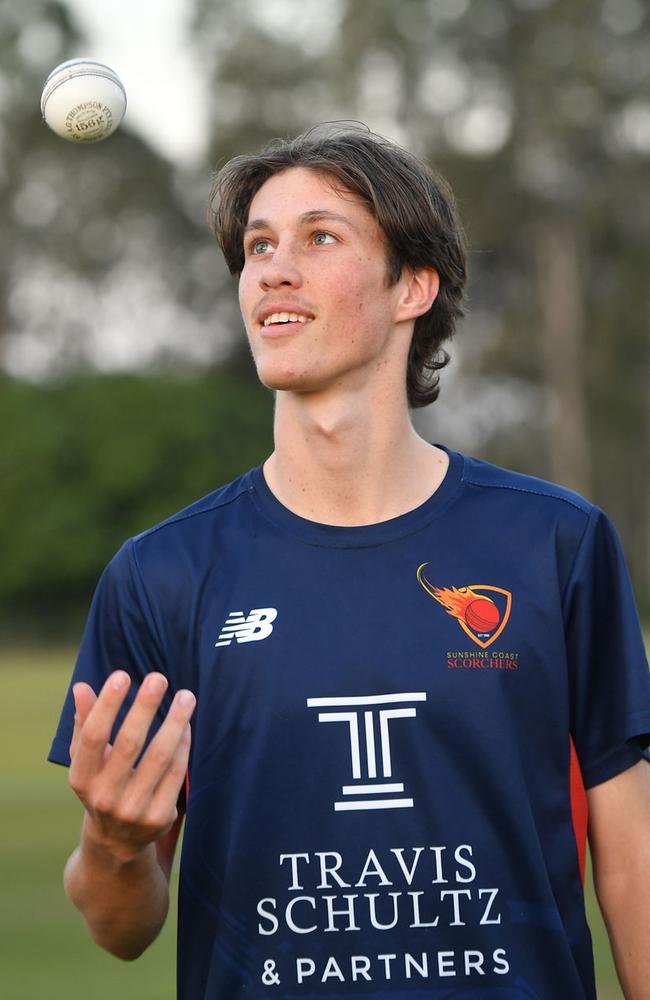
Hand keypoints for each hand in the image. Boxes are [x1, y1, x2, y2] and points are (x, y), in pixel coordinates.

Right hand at [69, 671, 195, 863]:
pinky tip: (187, 723)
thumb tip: (81, 687)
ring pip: (159, 756)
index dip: (107, 705)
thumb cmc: (101, 785)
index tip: (122, 675)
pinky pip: (176, 772)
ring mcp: (133, 809)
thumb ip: (84, 723)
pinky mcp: (159, 816)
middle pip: (128, 743)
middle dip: (144, 707)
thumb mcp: (86, 760)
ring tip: (185, 696)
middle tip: (159, 677)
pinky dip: (183, 744)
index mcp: (81, 778)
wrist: (116, 842)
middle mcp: (105, 796)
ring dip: (175, 722)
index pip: (93, 736)